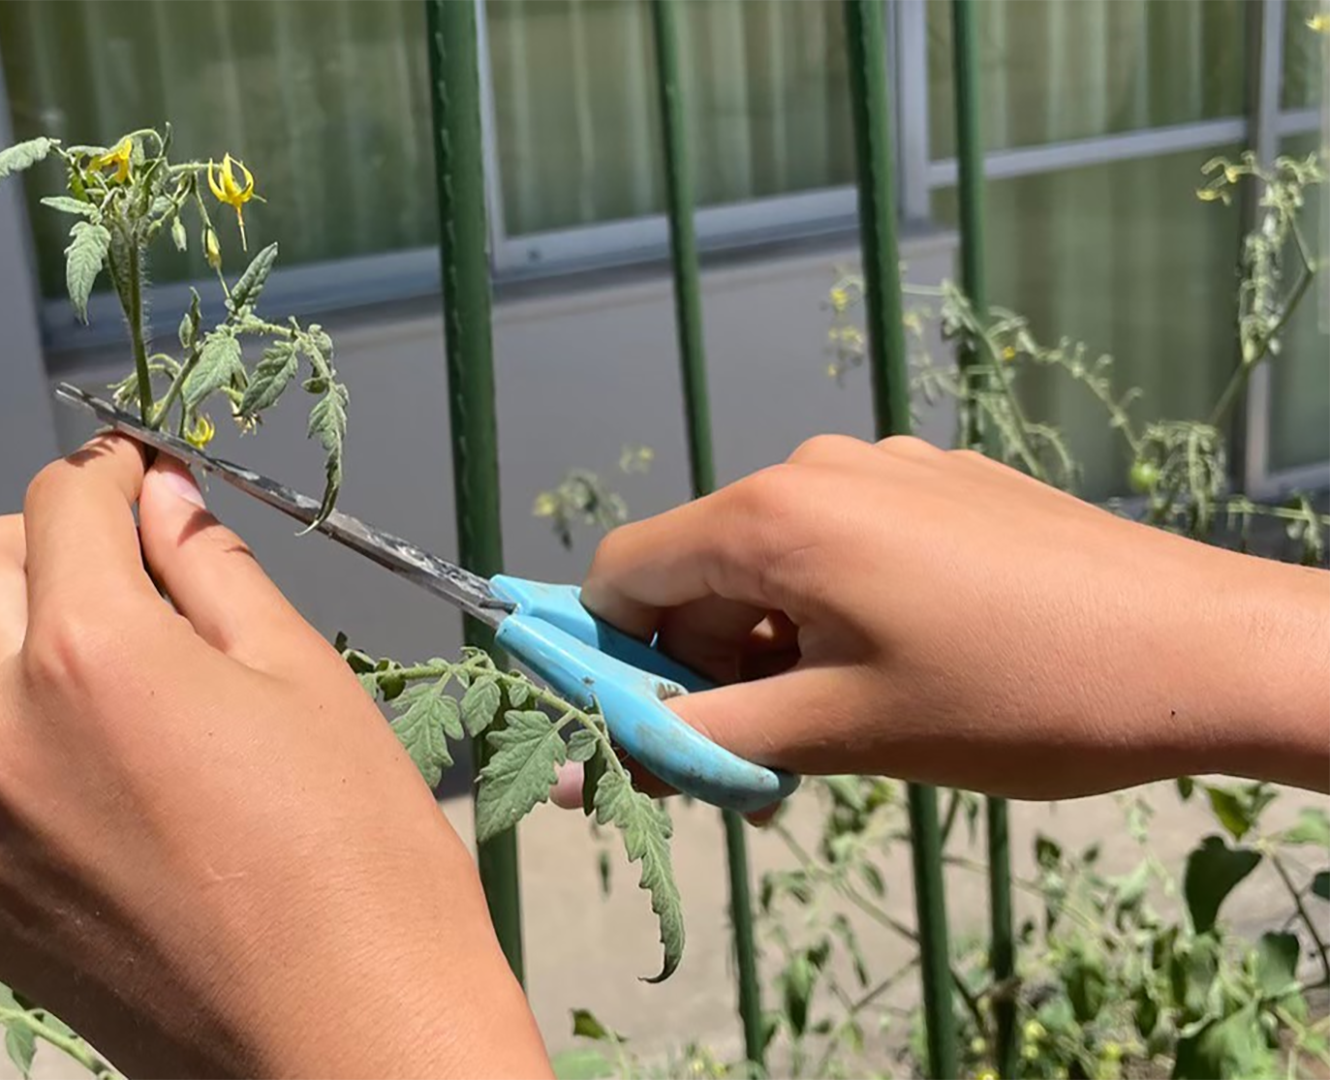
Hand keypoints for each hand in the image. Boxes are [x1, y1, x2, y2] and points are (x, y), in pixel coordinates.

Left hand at [0, 436, 550, 1079]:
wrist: (350, 1050)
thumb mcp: (303, 680)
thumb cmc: (361, 867)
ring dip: (7, 642)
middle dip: (35, 541)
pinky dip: (14, 749)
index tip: (145, 479)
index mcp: (88, 656)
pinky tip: (111, 785)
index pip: (58, 502)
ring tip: (114, 681)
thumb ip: (211, 570)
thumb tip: (160, 500)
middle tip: (123, 569)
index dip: (111, 473)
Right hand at [565, 435, 1329, 802]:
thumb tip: (581, 765)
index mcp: (771, 515)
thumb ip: (696, 742)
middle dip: (709, 667)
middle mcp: (813, 468)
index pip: (621, 576)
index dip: (618, 665)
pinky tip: (918, 664)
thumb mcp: (838, 734)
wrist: (1203, 650)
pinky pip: (845, 542)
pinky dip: (840, 609)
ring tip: (858, 717)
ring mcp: (886, 466)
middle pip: (699, 571)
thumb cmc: (1015, 698)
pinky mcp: (944, 480)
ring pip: (776, 563)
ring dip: (777, 646)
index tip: (674, 736)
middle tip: (778, 755)